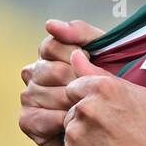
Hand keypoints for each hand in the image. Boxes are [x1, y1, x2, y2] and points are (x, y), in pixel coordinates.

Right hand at [18, 19, 103, 145]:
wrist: (118, 121)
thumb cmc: (111, 83)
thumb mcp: (104, 50)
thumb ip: (80, 32)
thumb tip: (50, 24)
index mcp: (50, 52)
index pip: (52, 45)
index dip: (76, 55)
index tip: (92, 62)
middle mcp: (34, 72)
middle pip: (53, 71)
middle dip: (79, 82)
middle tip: (96, 91)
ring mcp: (29, 96)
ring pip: (47, 94)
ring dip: (73, 103)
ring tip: (90, 108)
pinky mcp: (28, 121)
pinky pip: (39, 118)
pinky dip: (60, 121)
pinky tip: (75, 121)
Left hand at [55, 53, 145, 145]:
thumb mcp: (137, 96)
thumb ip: (100, 74)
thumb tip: (74, 55)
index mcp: (102, 89)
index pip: (74, 88)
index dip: (90, 103)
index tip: (105, 116)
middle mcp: (84, 110)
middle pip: (70, 112)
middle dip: (84, 123)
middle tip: (110, 137)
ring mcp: (73, 138)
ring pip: (68, 135)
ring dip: (81, 143)